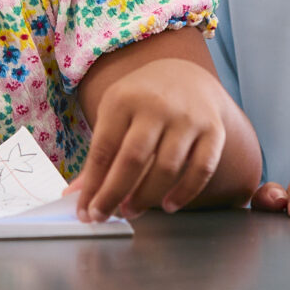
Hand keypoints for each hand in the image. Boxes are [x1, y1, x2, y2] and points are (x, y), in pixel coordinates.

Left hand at [67, 57, 234, 221]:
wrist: (185, 74)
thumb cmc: (142, 101)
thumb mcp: (113, 115)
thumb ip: (98, 155)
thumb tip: (75, 196)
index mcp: (124, 100)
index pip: (103, 149)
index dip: (93, 185)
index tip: (87, 211)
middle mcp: (157, 106)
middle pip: (133, 159)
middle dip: (115, 194)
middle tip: (105, 215)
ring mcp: (187, 118)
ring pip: (167, 168)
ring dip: (147, 197)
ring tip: (132, 210)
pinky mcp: (213, 130)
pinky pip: (202, 169)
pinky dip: (185, 193)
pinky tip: (169, 205)